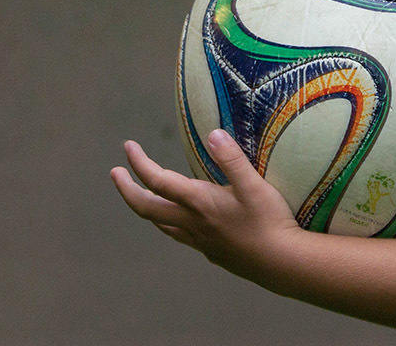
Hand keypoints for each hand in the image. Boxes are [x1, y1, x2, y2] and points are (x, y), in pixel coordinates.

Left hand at [111, 130, 301, 285]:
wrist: (280, 262)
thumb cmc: (269, 221)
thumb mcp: (254, 185)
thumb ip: (231, 159)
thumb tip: (212, 133)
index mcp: (198, 202)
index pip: (157, 180)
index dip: (139, 162)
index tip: (127, 146)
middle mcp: (191, 223)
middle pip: (146, 208)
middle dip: (126, 189)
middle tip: (115, 173)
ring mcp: (199, 240)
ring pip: (160, 224)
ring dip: (145, 207)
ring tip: (142, 195)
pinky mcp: (210, 251)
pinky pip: (179, 235)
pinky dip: (168, 223)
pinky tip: (180, 222)